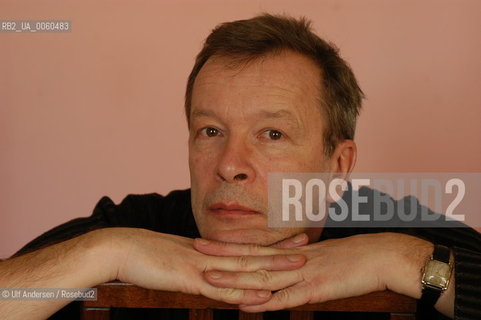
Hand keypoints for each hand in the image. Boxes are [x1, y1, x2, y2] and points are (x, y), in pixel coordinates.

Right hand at [102, 228, 305, 304]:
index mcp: (208, 249)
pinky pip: (222, 288)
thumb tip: (209, 271)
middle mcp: (211, 254)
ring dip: (273, 268)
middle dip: (282, 251)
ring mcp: (203, 265)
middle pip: (252, 253)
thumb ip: (195, 265)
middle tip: (308, 245)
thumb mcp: (175, 259)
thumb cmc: (145, 256)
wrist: (120, 249)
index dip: (270, 244)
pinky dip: (245, 292)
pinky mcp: (190, 279)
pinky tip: (263, 294)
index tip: (291, 239)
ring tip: (298, 267)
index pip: (246, 246)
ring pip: (245, 269)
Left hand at [194, 232, 433, 311]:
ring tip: (210, 279)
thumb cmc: (352, 257)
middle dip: (222, 256)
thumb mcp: (320, 258)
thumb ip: (298, 264)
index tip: (206, 242)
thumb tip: (282, 270)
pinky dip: (266, 302)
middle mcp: (292, 260)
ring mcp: (302, 274)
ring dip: (236, 280)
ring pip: (263, 277)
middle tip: (195, 249)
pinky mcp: (316, 290)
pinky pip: (287, 298)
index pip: (254, 247)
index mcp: (292, 252)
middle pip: (251, 258)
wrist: (380, 256)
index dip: (228, 246)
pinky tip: (247, 305)